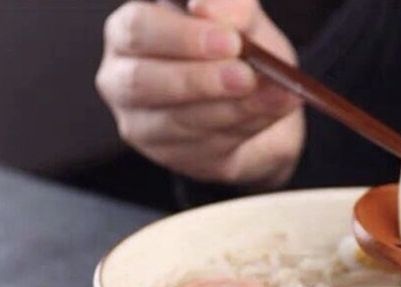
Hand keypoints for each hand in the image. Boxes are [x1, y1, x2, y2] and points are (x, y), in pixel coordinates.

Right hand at [96, 0, 304, 188]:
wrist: (258, 100)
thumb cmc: (236, 50)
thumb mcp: (240, 19)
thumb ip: (230, 7)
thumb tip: (208, 9)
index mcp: (130, 34)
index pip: (138, 30)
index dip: (182, 37)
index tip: (230, 40)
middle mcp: (124, 81)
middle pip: (145, 82)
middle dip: (200, 80)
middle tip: (246, 76)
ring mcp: (145, 126)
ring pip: (181, 121)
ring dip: (233, 108)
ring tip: (276, 95)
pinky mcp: (175, 157)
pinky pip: (208, 147)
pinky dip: (247, 127)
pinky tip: (274, 111)